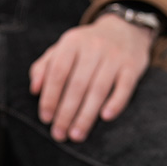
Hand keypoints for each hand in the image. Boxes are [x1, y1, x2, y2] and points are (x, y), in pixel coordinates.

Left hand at [29, 12, 153, 142]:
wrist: (124, 30)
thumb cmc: (86, 47)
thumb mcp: (63, 49)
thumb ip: (44, 67)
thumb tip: (34, 89)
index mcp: (72, 42)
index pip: (58, 71)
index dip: (50, 97)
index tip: (46, 118)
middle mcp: (94, 47)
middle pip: (77, 84)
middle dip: (66, 113)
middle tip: (59, 134)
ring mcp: (114, 56)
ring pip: (99, 89)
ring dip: (86, 115)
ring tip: (76, 135)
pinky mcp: (132, 66)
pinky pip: (124, 87)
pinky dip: (115, 103)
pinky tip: (105, 117)